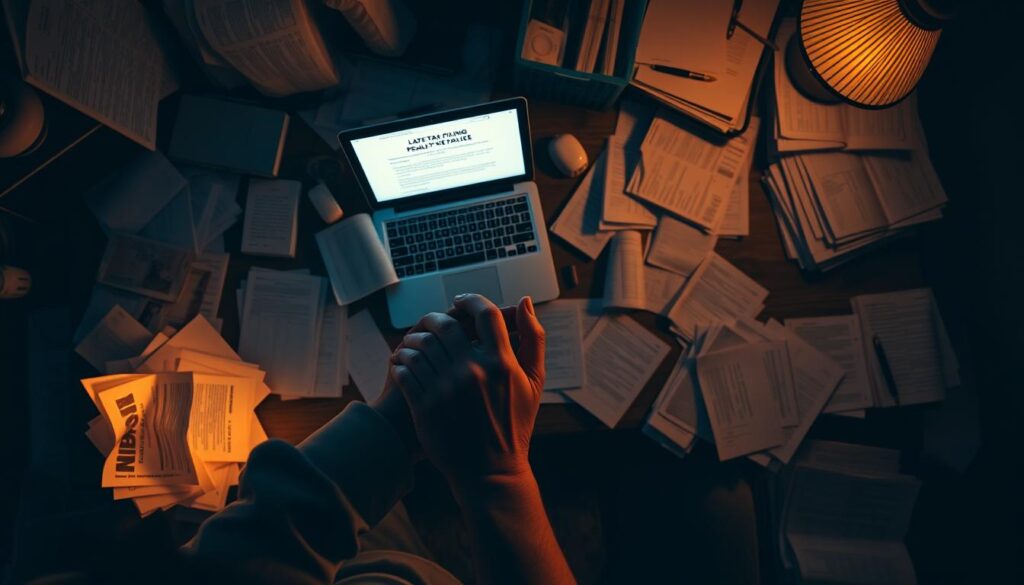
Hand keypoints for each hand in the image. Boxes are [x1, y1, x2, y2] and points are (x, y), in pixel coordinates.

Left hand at [389, 294, 545, 487]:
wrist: (491, 471)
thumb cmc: (514, 425)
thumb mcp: (533, 381)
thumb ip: (533, 338)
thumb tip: (525, 302)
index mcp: (502, 363)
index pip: (485, 314)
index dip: (471, 300)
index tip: (460, 300)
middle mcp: (473, 371)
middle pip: (445, 325)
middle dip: (433, 317)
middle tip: (430, 320)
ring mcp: (447, 388)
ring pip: (420, 346)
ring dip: (413, 339)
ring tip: (414, 342)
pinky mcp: (425, 405)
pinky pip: (405, 370)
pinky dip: (402, 362)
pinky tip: (404, 364)